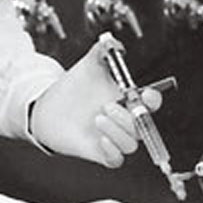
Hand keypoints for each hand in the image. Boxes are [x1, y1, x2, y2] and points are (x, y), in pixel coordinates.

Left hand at [30, 39, 160, 166]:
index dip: (153, 100)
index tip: (145, 94)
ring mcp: (112, 136)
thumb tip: (113, 43)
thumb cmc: (73, 87)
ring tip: (97, 118)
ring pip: (131, 144)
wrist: (49, 107)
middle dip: (129, 118)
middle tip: (106, 106)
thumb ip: (102, 51)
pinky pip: (117, 160)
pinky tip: (100, 138)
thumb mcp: (88, 65)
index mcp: (126, 99)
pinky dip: (112, 151)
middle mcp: (122, 120)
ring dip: (118, 132)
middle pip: (143, 126)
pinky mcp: (100, 151)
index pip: (150, 103)